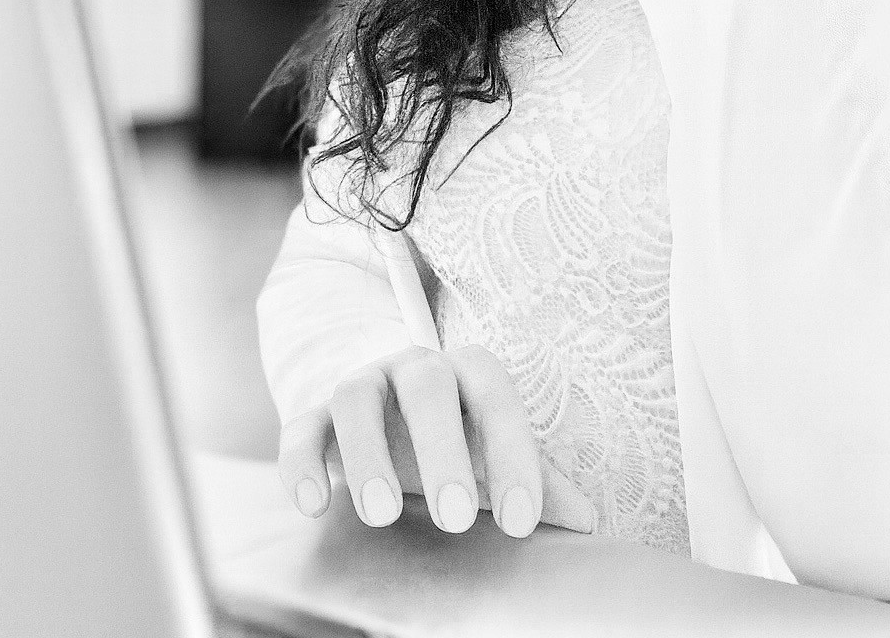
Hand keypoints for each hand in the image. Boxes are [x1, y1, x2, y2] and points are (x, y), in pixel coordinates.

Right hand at [277, 343, 595, 537]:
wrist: (384, 401)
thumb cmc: (455, 435)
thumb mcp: (492, 452)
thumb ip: (537, 480)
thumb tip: (589, 521)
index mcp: (468, 372)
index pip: (497, 397)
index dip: (513, 454)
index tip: (523, 523)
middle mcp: (414, 366)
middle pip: (427, 384)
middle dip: (441, 448)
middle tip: (456, 520)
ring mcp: (361, 384)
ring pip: (356, 398)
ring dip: (367, 454)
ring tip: (379, 516)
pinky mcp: (312, 412)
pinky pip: (299, 427)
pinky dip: (300, 463)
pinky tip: (314, 506)